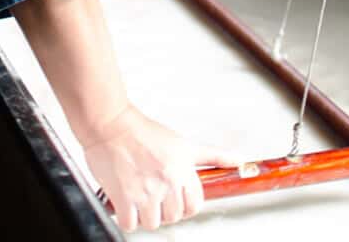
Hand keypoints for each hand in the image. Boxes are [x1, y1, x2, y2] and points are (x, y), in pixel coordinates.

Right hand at [83, 104, 233, 232]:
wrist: (110, 124)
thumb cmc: (142, 131)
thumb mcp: (182, 142)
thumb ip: (212, 155)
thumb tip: (238, 160)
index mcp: (182, 169)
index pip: (195, 204)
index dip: (186, 204)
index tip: (176, 198)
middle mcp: (167, 181)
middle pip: (174, 216)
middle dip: (165, 208)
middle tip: (155, 193)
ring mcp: (145, 192)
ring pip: (153, 223)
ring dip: (146, 214)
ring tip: (140, 195)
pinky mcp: (124, 198)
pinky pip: (130, 224)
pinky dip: (128, 217)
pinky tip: (126, 200)